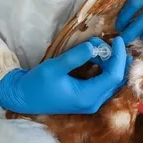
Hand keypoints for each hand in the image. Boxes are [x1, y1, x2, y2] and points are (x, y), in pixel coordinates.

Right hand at [0, 36, 130, 114]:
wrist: (24, 97)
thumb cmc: (37, 83)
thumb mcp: (55, 67)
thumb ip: (75, 57)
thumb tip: (93, 46)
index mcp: (87, 97)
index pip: (113, 76)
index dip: (119, 57)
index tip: (118, 39)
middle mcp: (93, 102)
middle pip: (116, 79)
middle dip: (115, 58)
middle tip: (105, 41)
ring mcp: (91, 102)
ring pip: (111, 81)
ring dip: (110, 62)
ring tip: (97, 46)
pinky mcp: (87, 98)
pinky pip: (104, 82)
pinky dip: (104, 68)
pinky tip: (98, 56)